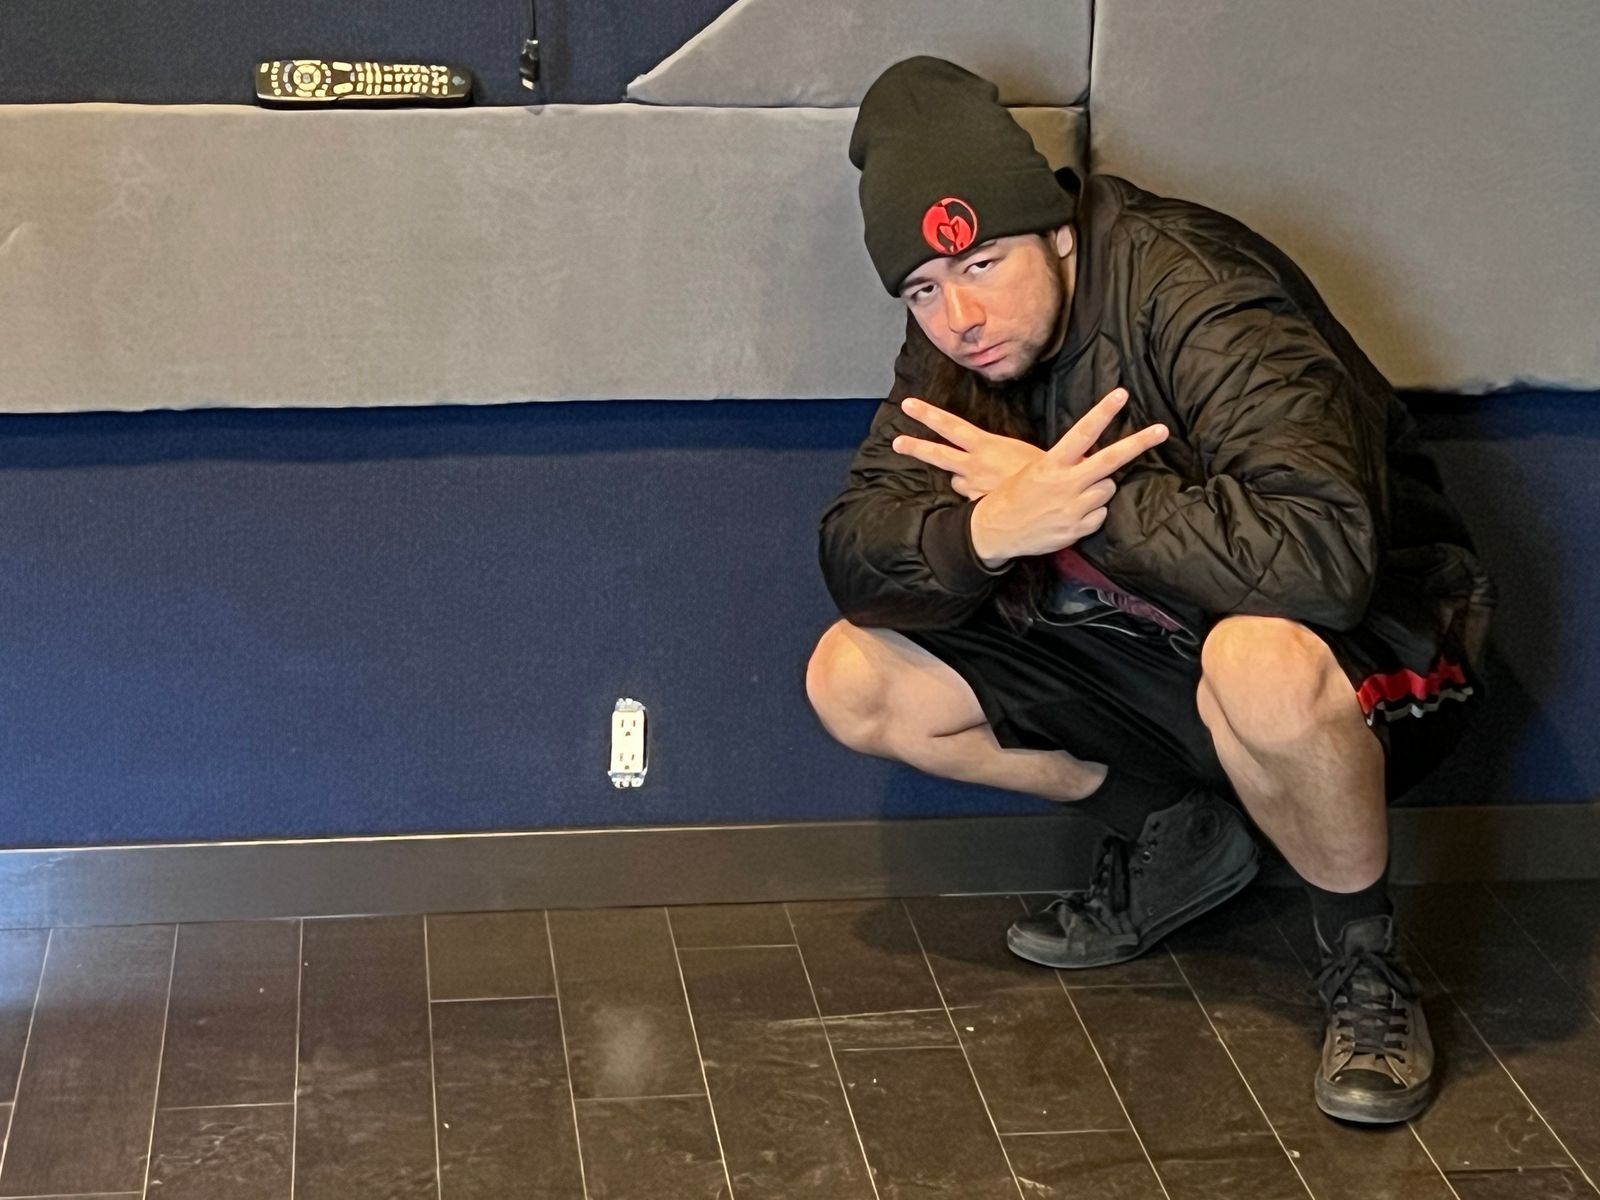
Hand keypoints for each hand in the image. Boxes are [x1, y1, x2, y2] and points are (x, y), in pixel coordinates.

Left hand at [891, 397, 1044, 499]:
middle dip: (915, 447)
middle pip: (938, 454)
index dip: (927, 414)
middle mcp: (973, 466)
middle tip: (896, 442)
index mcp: (985, 446)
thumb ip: (1001, 452)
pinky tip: (989, 501)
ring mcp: (972, 488)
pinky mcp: (977, 507)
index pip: (950, 425)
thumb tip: (996, 453)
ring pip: (956, 481)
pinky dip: (975, 500)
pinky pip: (970, 502)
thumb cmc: (1043, 472)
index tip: (907, 405)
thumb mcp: (1021, 452)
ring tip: (981, 481)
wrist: (1051, 500)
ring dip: (962, 480)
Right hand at [968, 387, 1168, 566]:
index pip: (1082, 433)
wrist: (993, 531)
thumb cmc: (1014, 495)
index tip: (1121, 394)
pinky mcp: (1076, 531)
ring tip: (1074, 495)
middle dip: (1139, 443)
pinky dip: (1091, 513)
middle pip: (1111, 460)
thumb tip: (1093, 460)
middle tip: (1162, 430)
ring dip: (1098, 488)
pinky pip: (1100, 515)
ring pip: (1107, 489)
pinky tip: (1070, 514)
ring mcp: (1073, 509)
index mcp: (1051, 465)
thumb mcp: (1034, 471)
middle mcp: (1065, 485)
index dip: (1103, 412)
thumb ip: (1066, 465)